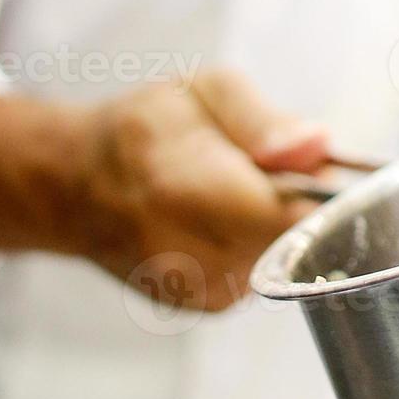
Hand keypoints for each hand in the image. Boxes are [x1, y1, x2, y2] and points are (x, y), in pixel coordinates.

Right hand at [0, 71, 327, 313]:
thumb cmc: (145, 132)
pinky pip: (264, 273)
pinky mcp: (209, 306)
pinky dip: (260, 246)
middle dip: (300, 205)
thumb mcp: (203, 93)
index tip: (318, 171)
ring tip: (237, 193)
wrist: (74, 187)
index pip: (292, 218)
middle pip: (297, 240)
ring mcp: (201, 290)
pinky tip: (223, 222)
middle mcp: (191, 255)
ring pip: (285, 258)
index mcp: (186, 192)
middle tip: (268, 170)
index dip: (323, 197)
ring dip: (279, 226)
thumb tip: (317, 147)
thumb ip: (264, 121)